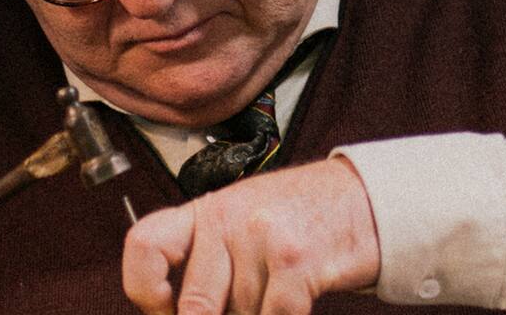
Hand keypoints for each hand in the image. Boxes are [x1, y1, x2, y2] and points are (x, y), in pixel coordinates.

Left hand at [121, 157, 379, 314]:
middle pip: (194, 304)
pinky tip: (293, 307)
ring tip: (274, 298)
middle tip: (234, 313)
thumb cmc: (297, 218)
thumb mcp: (239, 224)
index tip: (163, 310)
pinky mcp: (295, 260)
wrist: (361, 201)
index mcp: (203, 210)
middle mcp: (225, 217)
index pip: (144, 245)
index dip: (145, 291)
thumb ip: (207, 262)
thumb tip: (178, 313)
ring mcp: (260, 237)